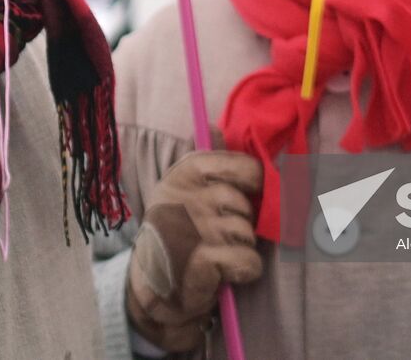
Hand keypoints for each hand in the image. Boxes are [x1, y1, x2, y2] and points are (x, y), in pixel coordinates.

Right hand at [126, 150, 263, 351]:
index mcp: (186, 170)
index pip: (248, 169)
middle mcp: (185, 194)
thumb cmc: (180, 230)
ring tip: (217, 252)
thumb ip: (209, 162)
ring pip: (248, 234)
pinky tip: (226, 271)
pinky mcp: (198, 260)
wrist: (153, 284)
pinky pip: (249, 261)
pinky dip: (245, 270)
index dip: (256, 186)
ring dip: (241, 248)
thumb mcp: (186, 189)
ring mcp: (190, 227)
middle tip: (220, 233)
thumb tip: (217, 126)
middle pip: (247, 205)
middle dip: (243, 223)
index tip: (249, 196)